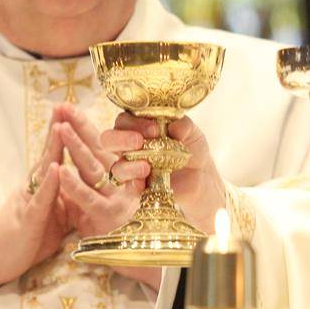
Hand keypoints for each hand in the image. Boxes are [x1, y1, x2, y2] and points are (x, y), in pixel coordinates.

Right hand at [0, 111, 69, 296]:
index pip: (55, 155)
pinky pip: (41, 199)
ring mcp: (30, 201)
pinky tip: (57, 168)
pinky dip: (50, 184)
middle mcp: (35, 188)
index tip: (74, 112)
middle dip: (59, 130)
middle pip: (49, 154)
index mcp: (42, 187)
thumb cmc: (24, 238)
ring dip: (54, 149)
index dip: (65, 135)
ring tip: (62, 126)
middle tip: (66, 105)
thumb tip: (86, 190)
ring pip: (44, 171)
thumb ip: (65, 200)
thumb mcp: (51, 216)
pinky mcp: (29, 219)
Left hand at [53, 104, 143, 238]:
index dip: (84, 125)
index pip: (101, 146)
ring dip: (76, 147)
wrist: (147, 259)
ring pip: (94, 169)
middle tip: (64, 106)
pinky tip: (60, 170)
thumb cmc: (127, 233)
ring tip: (60, 128)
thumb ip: (100, 187)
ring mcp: (117, 198)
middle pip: (99, 149)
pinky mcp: (110, 217)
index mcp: (119, 177)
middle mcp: (122, 183)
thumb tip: (86, 166)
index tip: (68, 107)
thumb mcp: (111, 204)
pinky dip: (74, 185)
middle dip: (79, 126)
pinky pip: (89, 198)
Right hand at [101, 113, 226, 233]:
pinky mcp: (136, 187)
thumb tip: (175, 127)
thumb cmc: (191, 147)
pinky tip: (143, 183)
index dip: (134, 123)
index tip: (154, 129)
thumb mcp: (193, 133)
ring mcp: (130, 167)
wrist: (201, 175)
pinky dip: (133, 184)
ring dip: (128, 166)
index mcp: (138, 126)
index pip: (124, 120)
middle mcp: (128, 146)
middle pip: (108, 139)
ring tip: (146, 166)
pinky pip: (126, 188)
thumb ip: (185, 126)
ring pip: (116, 166)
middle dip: (120, 139)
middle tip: (139, 142)